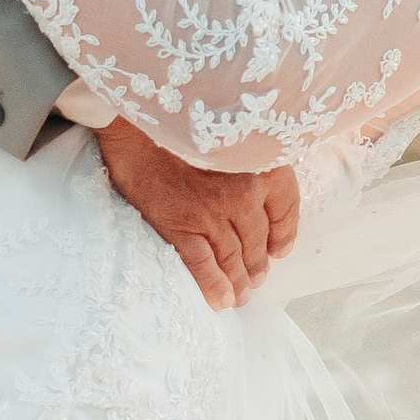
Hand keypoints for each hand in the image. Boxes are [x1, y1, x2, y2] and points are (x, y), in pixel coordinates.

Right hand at [95, 119, 299, 313]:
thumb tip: (260, 191)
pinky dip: (214, 286)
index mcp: (262, 164)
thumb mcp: (231, 132)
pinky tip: (220, 300)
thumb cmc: (181, 121)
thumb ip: (251, 159)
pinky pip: (203, 266)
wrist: (134, 119)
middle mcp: (244, 191)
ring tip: (241, 295)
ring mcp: (213, 212)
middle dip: (258, 265)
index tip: (278, 251)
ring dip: (239, 281)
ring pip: (233, 258)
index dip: (283, 236)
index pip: (285, 210)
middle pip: (258, 240)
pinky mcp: (182, 226)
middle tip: (256, 279)